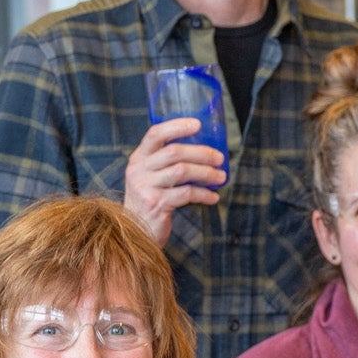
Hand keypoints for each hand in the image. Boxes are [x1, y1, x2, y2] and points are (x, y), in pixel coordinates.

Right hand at [123, 117, 225, 244]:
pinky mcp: (155, 203)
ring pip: (182, 171)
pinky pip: (186, 193)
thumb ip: (166, 164)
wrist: (136, 233)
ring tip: (221, 178)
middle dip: (202, 153)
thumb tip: (204, 152)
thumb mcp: (151, 178)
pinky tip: (213, 197)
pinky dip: (204, 194)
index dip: (177, 126)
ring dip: (207, 174)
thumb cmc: (151, 202)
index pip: (155, 134)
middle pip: (174, 152)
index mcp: (138, 158)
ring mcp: (144, 187)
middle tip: (220, 159)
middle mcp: (138, 170)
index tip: (198, 124)